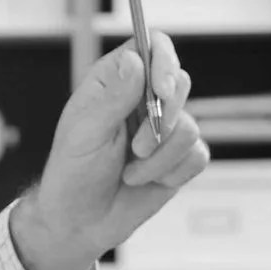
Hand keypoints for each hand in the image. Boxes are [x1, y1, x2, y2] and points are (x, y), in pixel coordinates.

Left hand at [10, 34, 207, 269]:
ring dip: (160, 159)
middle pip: (179, 83)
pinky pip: (197, 156)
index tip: (161, 91)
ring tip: (131, 173)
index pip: (152, 47)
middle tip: (135, 148)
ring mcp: (163, 128)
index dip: (164, 62)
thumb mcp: (85, 133)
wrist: (82, 222)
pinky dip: (172, 173)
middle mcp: (142, 99)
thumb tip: (135, 59)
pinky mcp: (178, 158)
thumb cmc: (73, 173)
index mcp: (114, 82)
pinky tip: (146, 182)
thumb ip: (114, 97)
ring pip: (190, 127)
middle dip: (162, 121)